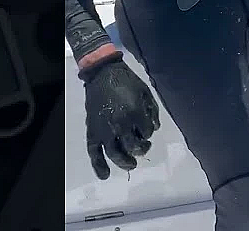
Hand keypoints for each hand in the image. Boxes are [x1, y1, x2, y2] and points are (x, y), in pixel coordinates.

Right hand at [80, 53, 159, 179]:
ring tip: (131, 164)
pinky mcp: (92, 130)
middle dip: (140, 150)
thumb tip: (155, 129)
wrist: (103, 73)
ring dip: (125, 162)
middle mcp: (120, 124)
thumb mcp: (145, 92)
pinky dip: (99, 165)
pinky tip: (105, 175)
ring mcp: (104, 129)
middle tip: (143, 149)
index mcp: (135, 113)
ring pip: (115, 153)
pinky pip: (94, 151)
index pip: (147, 133)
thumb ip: (152, 111)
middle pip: (133, 147)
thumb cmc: (126, 81)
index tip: (146, 129)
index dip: (148, 132)